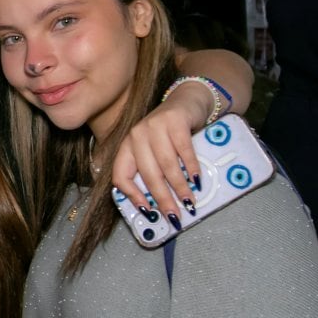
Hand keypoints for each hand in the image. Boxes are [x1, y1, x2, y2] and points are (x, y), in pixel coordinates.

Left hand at [110, 82, 212, 225]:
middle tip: (174, 215)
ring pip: (166, 165)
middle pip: (148, 174)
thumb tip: (159, 206)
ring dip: (179, 187)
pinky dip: (192, 168)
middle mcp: (136, 136)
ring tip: (189, 201)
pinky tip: (197, 180)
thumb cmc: (169, 133)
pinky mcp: (174, 121)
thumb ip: (153, 171)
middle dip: (162, 198)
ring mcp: (154, 126)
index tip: (147, 210)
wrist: (186, 102)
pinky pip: (184, 150)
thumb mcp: (154, 150)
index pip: (121, 175)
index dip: (132, 195)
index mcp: (127, 147)